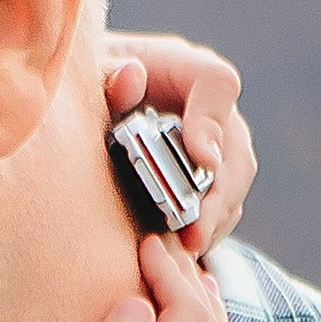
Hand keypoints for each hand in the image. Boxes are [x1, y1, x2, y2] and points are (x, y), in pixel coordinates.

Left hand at [103, 36, 255, 253]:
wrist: (86, 105)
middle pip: (235, 150)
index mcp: (183, 69)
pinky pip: (222, 208)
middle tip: (194, 230)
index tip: (205, 161)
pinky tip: (181, 252)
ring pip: (233, 185)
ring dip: (215, 219)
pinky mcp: (207, 179)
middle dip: (218, 195)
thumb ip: (106, 76)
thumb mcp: (88, 76)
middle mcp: (208, 108)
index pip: (217, 84)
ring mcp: (215, 145)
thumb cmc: (85, 87)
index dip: (213, 122)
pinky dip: (206, 230)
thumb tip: (132, 77)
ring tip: (187, 247)